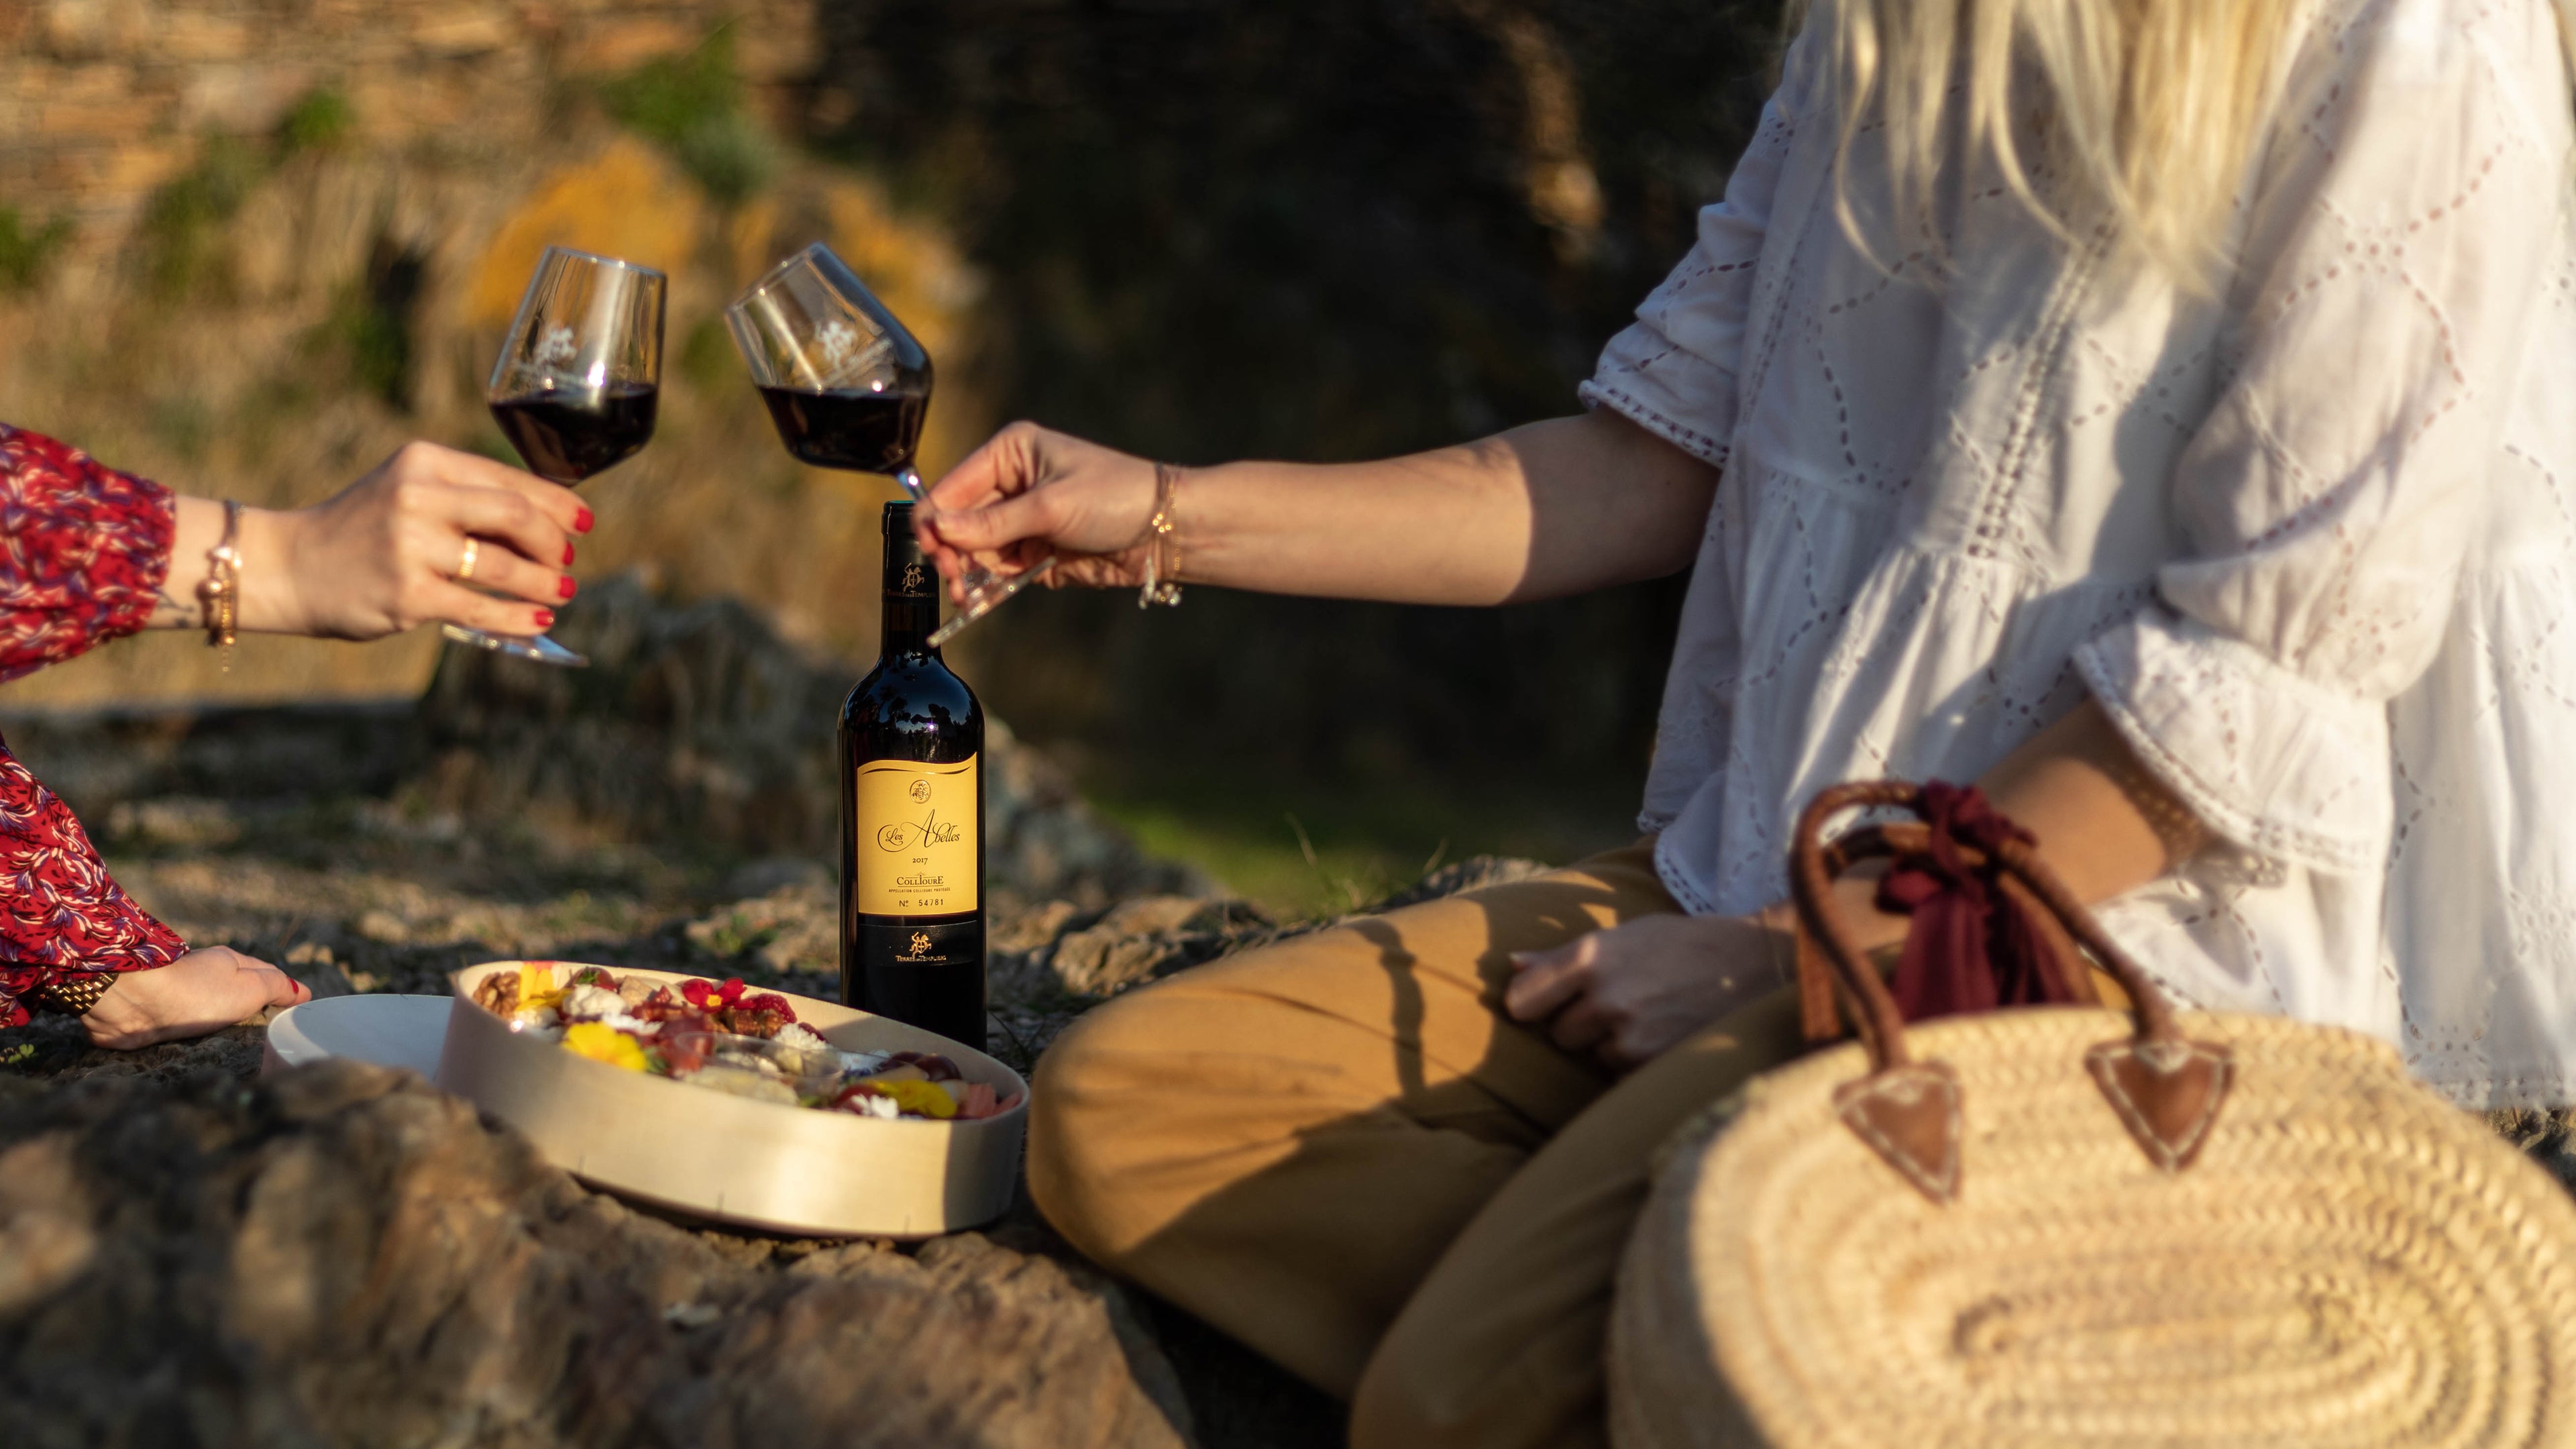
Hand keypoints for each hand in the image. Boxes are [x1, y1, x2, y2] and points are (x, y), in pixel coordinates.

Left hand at [81, 946, 309, 1049]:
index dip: (281, 988)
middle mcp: (204, 976)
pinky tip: (206, 1042)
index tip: (296, 1005)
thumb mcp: (250, 986)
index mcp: (229, 962)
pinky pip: (189, 1025)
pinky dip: (201, 1032)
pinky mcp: (158, 1018)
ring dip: (225, 1018)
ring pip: (212, 1007)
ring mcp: (179, 996)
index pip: (265, 973)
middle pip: (237, 989)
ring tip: (244, 1035)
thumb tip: (302, 991)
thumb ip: (277, 987)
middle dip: (254, 1001)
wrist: (135, 1002)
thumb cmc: (198, 993)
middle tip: (274, 1021)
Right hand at [237, 442, 587, 639]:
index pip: (509, 479)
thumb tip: (547, 520)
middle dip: (552, 540)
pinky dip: (518, 618)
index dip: (556, 503)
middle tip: (566, 559)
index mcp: (424, 462)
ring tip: (560, 591)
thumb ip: (466, 498)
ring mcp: (412, 546)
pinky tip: (538, 622)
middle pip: (515, 515)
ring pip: (505, 566)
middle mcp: (418, 496)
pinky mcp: (409, 594)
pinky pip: (482, 608)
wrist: (290, 566)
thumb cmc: (362, 530)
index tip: (582, 521)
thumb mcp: (408, 492)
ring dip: (543, 582)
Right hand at [915, 422, 1160, 600]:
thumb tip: (937, 529)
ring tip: (969, 597)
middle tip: (956, 580)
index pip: (953, 487)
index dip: (936, 522)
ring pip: (974, 551)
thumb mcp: (1051, 507)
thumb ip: (992, 523)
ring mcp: (1021, 520)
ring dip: (969, 575)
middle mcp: (1010, 484)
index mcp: (1009, 453)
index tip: (936, 554)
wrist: (1166, 531)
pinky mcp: (1034, 552)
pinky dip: (988, 588)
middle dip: (952, 553)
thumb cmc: (1115, 497)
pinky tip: (978, 603)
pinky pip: (998, 572)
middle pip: (957, 523)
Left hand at [1504, 913, 1792, 1071]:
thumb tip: (1511, 966)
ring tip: (1650, 1014)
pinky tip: (1664, 1033)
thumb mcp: (1625, 935)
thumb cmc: (1682, 945)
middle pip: (1558, 1033)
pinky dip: (1635, 1060)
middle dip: (1579, 1022)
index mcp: (1591, 956)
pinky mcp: (1652, 1063)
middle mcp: (1605, 996)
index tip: (1540, 1004)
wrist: (1754, 965)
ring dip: (1609, 1042)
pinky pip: (1621, 1071)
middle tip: (1619, 1002)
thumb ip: (1563, 956)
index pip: (1523, 999)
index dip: (1529, 1004)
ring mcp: (1629, 1034)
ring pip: (1592, 1054)